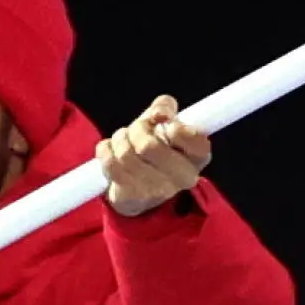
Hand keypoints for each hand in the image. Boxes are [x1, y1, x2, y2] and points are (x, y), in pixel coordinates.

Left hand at [98, 95, 211, 217]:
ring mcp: (157, 191)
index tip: (165, 123)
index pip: (194, 140)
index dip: (175, 127)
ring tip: (124, 140)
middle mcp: (183, 178)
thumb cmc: (156, 147)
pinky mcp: (131, 197)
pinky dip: (106, 150)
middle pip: (149, 146)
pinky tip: (112, 151)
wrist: (139, 186)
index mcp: (198, 156)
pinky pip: (110, 164)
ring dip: (120, 139)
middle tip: (137, 129)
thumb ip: (165, 107)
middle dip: (137, 129)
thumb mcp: (165, 122)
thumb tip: (159, 113)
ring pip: (125, 154)